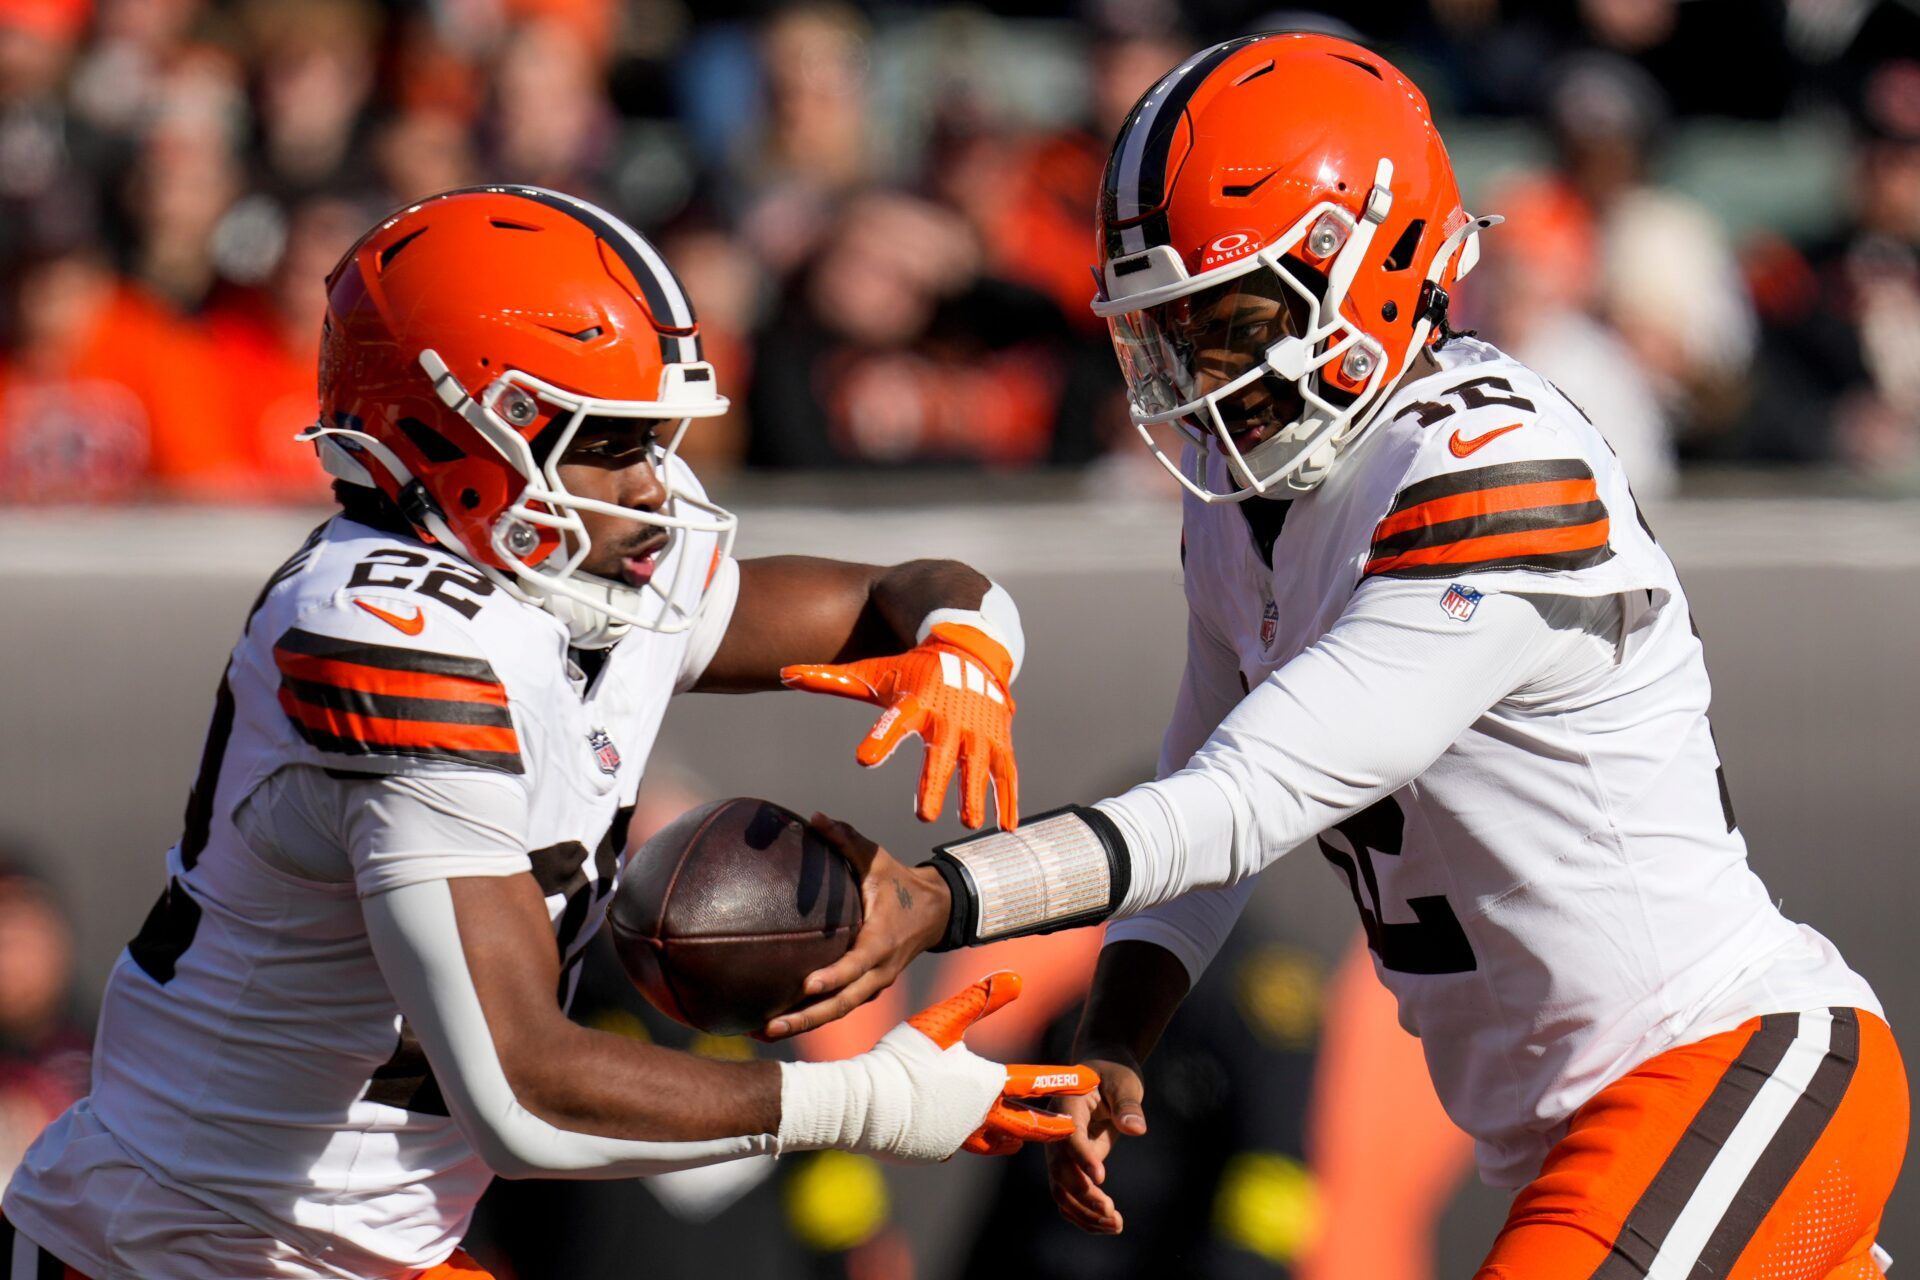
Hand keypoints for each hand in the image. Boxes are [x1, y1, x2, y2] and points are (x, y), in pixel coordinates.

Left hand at [761, 815, 949, 1039]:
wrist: (935, 911)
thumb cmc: (899, 882)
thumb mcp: (878, 858)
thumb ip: (846, 839)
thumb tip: (814, 817)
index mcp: (882, 941)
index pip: (857, 965)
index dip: (834, 977)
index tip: (807, 985)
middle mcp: (879, 970)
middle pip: (842, 1004)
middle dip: (806, 1019)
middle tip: (769, 1027)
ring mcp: (874, 984)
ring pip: (838, 1012)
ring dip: (803, 1025)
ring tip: (761, 1033)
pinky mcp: (866, 989)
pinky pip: (839, 1008)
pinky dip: (811, 1018)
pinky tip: (777, 1022)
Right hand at [777, 971, 1099, 1163]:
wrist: (864, 1105)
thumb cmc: (903, 1059)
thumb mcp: (943, 1020)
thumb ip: (981, 999)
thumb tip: (1018, 976)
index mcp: (986, 1085)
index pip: (1036, 1081)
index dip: (1066, 1079)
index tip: (1094, 1080)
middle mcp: (979, 1117)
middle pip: (1026, 1125)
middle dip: (1051, 1126)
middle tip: (1071, 1128)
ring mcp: (957, 1139)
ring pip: (994, 1142)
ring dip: (1012, 1138)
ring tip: (1019, 1140)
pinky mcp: (935, 1150)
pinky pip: (957, 1144)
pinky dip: (965, 1139)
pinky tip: (959, 1135)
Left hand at [781, 622, 1017, 828]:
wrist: (970, 650)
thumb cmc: (914, 670)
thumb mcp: (875, 673)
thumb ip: (831, 681)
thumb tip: (785, 676)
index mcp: (916, 703)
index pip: (894, 721)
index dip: (880, 738)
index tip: (865, 757)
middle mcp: (949, 718)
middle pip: (940, 755)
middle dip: (934, 783)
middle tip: (924, 816)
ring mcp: (979, 730)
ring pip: (978, 766)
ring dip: (976, 794)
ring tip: (969, 823)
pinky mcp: (999, 740)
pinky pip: (1006, 772)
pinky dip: (1007, 798)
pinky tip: (1005, 826)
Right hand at [1045, 1054, 1145, 1233]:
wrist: (1101, 1075)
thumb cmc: (1113, 1074)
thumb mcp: (1124, 1083)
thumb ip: (1128, 1105)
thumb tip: (1136, 1128)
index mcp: (1066, 1107)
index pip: (1069, 1137)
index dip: (1082, 1157)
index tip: (1102, 1179)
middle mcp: (1057, 1133)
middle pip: (1060, 1171)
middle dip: (1084, 1195)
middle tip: (1112, 1212)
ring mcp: (1061, 1152)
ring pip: (1061, 1191)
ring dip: (1084, 1213)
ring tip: (1116, 1225)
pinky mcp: (1070, 1165)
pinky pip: (1069, 1195)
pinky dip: (1084, 1214)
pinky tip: (1108, 1225)